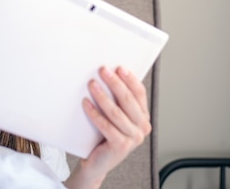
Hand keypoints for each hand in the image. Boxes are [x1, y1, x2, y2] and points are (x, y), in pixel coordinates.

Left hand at [64, 66, 151, 188]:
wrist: (98, 162)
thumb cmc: (105, 135)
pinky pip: (105, 126)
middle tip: (103, 71)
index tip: (119, 67)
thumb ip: (118, 101)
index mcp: (143, 118)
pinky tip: (85, 103)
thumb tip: (110, 74)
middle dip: (115, 83)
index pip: (140, 94)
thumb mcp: (116, 116)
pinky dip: (94, 113)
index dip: (130, 79)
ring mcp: (133, 139)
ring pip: (116, 112)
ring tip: (92, 84)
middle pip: (128, 100)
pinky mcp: (120, 146)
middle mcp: (142, 128)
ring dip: (102, 96)